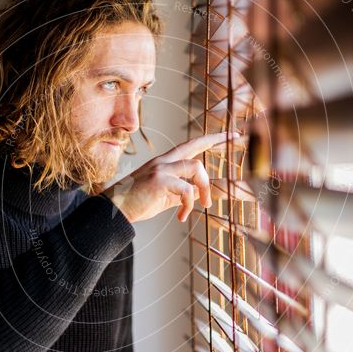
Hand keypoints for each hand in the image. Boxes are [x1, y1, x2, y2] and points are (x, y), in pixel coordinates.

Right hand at [102, 131, 239, 223]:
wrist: (114, 210)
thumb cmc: (137, 203)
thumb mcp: (164, 197)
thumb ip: (182, 193)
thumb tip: (202, 198)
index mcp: (165, 162)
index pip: (191, 145)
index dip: (212, 139)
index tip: (231, 135)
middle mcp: (164, 161)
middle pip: (196, 146)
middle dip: (218, 141)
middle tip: (239, 141)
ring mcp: (161, 169)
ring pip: (196, 168)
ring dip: (205, 188)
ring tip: (203, 205)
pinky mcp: (159, 181)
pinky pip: (186, 190)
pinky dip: (189, 205)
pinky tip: (181, 216)